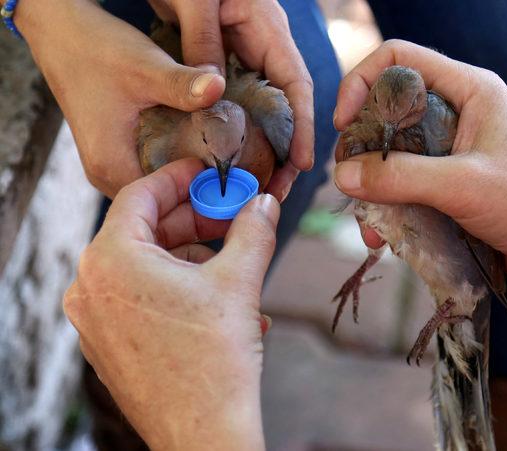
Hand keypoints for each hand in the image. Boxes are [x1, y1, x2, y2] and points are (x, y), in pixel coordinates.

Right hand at [15, 0, 225, 197]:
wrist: (64, 34)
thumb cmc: (99, 51)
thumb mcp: (147, 67)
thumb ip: (183, 84)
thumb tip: (218, 88)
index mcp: (111, 166)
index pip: (162, 203)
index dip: (199, 193)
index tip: (231, 178)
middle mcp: (105, 175)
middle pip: (158, 201)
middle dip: (196, 190)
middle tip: (232, 175)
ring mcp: (107, 167)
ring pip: (154, 187)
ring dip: (184, 179)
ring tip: (218, 165)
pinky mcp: (113, 155)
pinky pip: (148, 172)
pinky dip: (171, 165)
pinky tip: (196, 151)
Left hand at [64, 158, 277, 449]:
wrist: (204, 435)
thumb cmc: (214, 362)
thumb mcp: (240, 281)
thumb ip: (253, 229)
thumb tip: (264, 202)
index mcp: (111, 259)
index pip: (140, 194)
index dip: (180, 178)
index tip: (208, 174)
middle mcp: (90, 286)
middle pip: (144, 230)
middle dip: (194, 221)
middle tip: (231, 216)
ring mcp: (94, 319)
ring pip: (146, 265)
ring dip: (193, 257)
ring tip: (235, 268)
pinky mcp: (109, 343)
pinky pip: (141, 296)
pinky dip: (179, 287)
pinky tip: (220, 302)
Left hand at [146, 0, 314, 200]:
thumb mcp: (194, 1)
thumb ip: (203, 44)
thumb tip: (211, 94)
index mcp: (268, 30)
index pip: (296, 84)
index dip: (304, 127)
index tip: (301, 164)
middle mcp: (262, 48)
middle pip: (283, 106)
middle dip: (284, 150)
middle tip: (275, 191)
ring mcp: (243, 58)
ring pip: (261, 110)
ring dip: (260, 149)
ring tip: (253, 186)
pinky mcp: (223, 65)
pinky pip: (236, 105)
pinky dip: (236, 133)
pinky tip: (228, 160)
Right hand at [332, 40, 506, 316]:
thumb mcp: (462, 185)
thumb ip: (399, 178)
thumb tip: (342, 176)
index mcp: (469, 91)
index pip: (399, 60)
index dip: (362, 84)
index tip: (344, 125)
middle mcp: (458, 116)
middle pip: (389, 114)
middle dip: (363, 149)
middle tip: (349, 182)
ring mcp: (455, 155)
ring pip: (394, 158)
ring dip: (374, 190)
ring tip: (369, 226)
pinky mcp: (452, 189)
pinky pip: (408, 190)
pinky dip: (391, 210)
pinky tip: (385, 238)